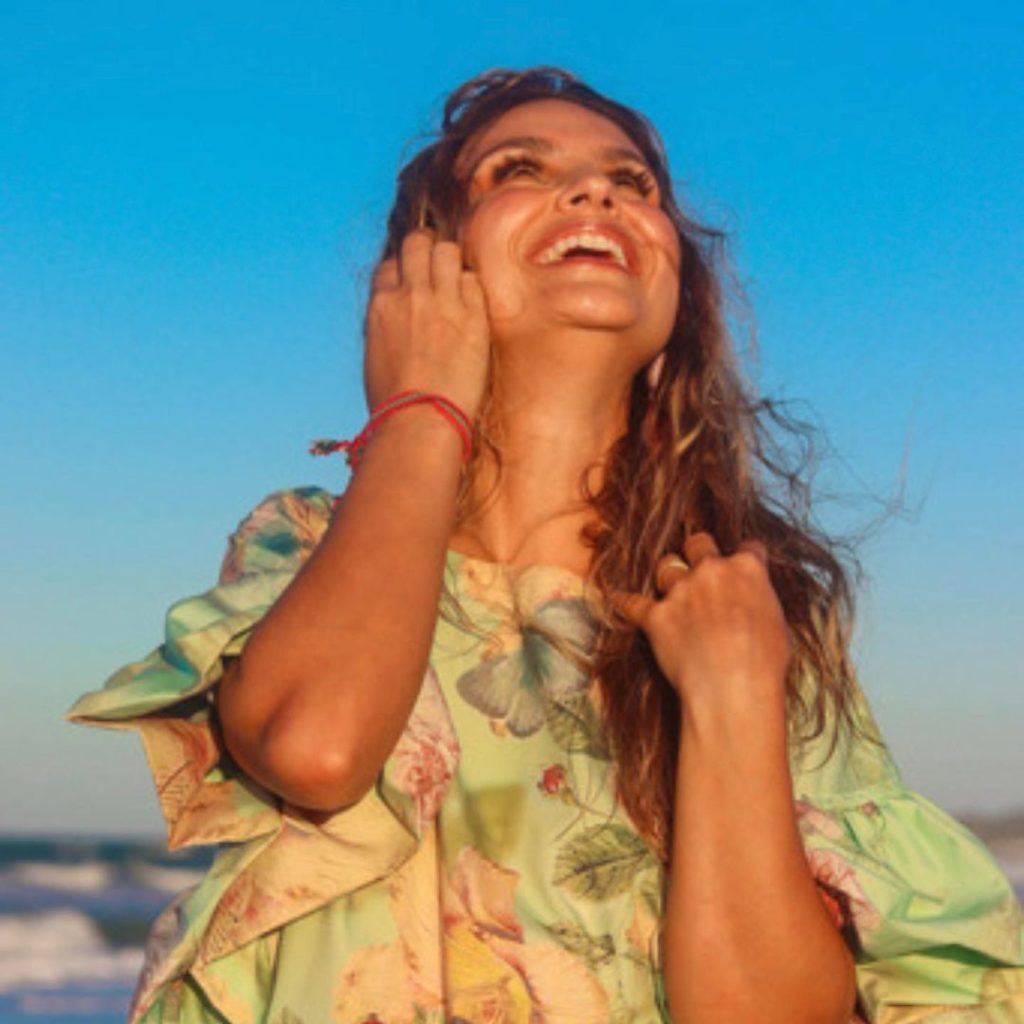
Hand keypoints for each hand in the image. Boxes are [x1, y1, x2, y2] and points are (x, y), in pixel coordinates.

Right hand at [364, 230, 490, 416]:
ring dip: (453, 263)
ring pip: (447, 251)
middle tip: (440, 271)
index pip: (391, 266)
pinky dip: (473, 289)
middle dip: (428, 250)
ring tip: (459, 286)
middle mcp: (409, 295)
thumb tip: (397, 322)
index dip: (404, 272)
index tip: (414, 286)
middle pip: (417, 243)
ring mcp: (441, 301)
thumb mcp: (377, 357)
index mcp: (380, 306)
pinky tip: (473, 310)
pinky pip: (473, 280)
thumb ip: (388, 328)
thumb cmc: (395, 403)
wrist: (420, 420)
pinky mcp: (472, 315)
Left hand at [616, 532, 791, 712]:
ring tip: (671, 590)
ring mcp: (681, 591)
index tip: (745, 565)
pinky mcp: (656, 616)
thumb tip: (755, 606)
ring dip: (668, 577)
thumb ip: (762, 604)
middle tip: (699, 566)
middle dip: (698, 552)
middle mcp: (711, 572)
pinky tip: (617, 599)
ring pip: (666, 566)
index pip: (749, 548)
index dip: (747, 557)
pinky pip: (633, 603)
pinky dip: (625, 602)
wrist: (733, 688)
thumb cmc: (764, 664)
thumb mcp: (779, 626)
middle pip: (698, 542)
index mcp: (747, 570)